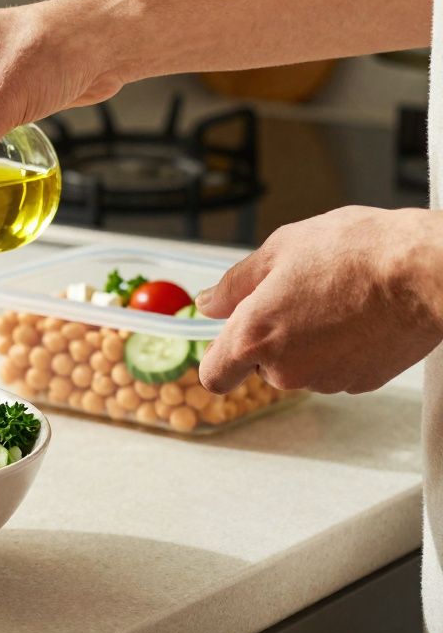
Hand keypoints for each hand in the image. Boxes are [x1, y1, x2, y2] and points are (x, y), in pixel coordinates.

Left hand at [196, 206, 442, 394]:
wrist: (426, 272)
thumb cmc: (357, 254)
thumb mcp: (278, 250)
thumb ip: (235, 284)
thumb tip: (210, 302)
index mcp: (254, 338)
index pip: (215, 375)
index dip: (219, 356)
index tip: (228, 338)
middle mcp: (286, 369)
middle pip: (261, 368)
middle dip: (270, 339)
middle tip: (294, 298)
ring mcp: (325, 380)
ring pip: (300, 368)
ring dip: (307, 342)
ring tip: (332, 300)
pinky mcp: (361, 383)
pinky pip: (335, 368)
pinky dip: (339, 348)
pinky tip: (356, 315)